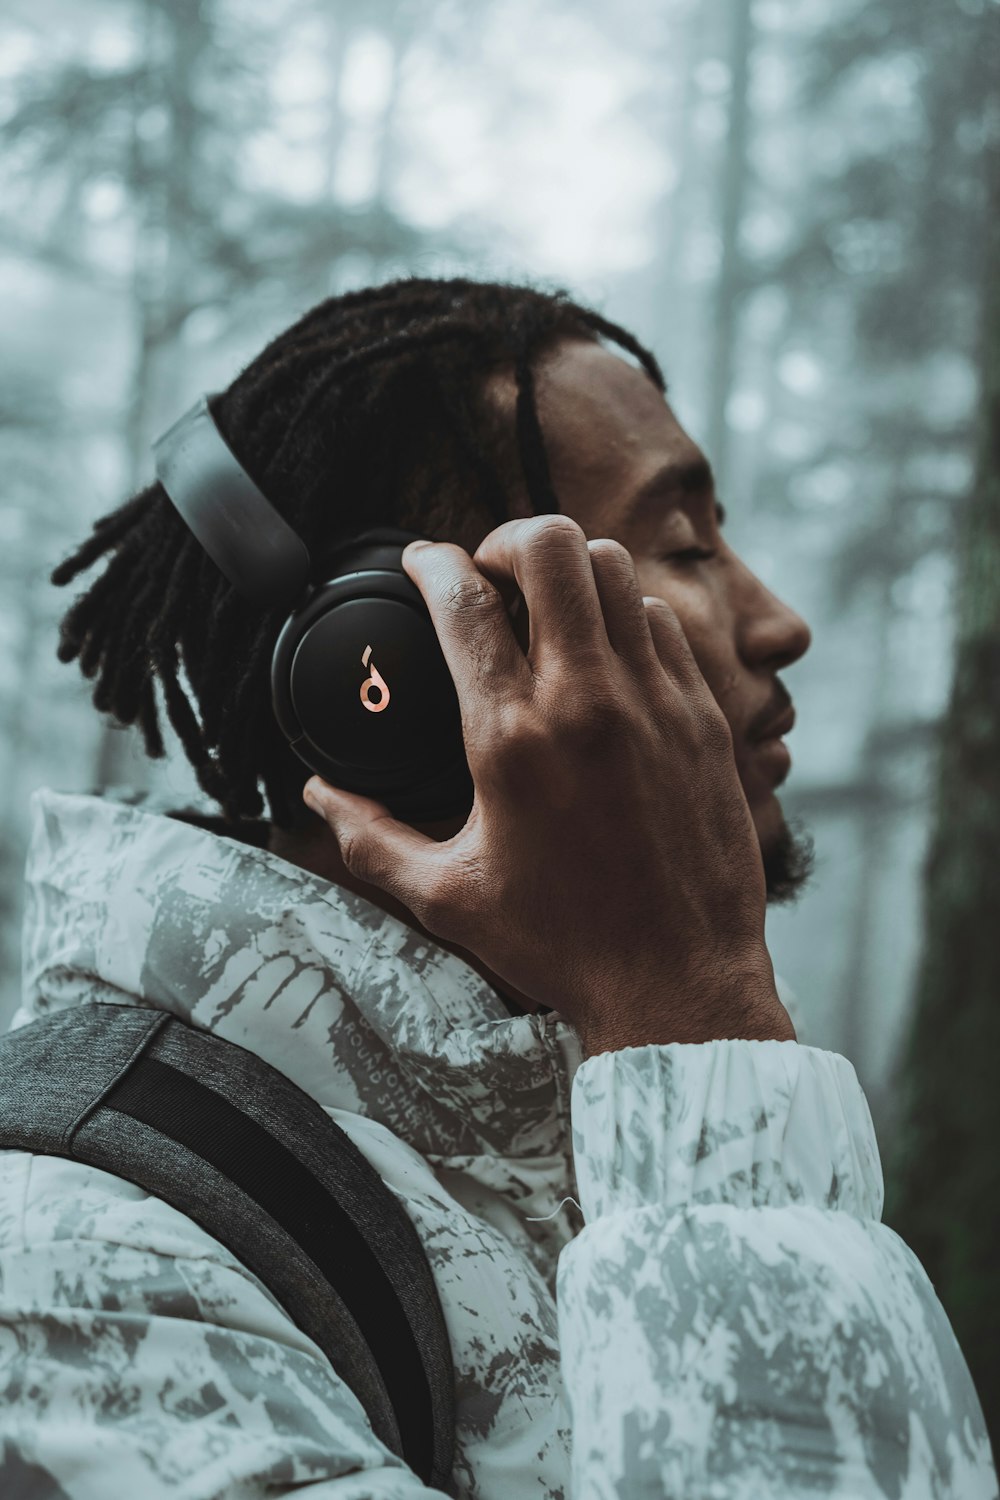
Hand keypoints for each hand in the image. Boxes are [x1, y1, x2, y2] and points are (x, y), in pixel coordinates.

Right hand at [303, 517, 792, 1056]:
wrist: (679, 982)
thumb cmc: (561, 945)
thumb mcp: (444, 896)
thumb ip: (369, 836)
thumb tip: (319, 791)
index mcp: (509, 740)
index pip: (462, 602)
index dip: (430, 562)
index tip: (420, 561)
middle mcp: (586, 702)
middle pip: (550, 545)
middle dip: (506, 539)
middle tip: (489, 574)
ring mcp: (654, 701)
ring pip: (614, 568)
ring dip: (570, 570)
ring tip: (546, 607)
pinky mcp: (702, 716)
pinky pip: (662, 622)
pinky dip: (625, 615)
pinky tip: (604, 655)